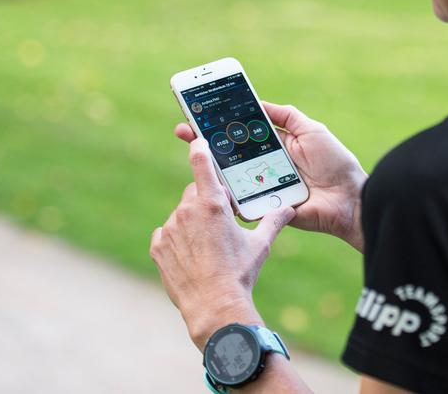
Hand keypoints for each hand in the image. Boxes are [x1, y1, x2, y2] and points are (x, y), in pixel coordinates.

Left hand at [150, 138, 294, 350]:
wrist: (214, 307)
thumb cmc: (240, 273)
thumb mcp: (261, 245)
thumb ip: (274, 220)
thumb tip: (290, 208)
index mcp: (212, 204)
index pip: (201, 164)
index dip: (198, 148)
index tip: (196, 140)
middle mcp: (187, 211)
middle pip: (195, 194)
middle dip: (207, 202)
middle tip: (221, 222)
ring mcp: (169, 229)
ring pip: (181, 216)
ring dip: (192, 223)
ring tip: (208, 248)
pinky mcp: (157, 247)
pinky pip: (167, 234)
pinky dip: (178, 240)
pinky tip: (192, 257)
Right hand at [175, 101, 366, 251]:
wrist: (349, 199)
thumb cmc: (335, 163)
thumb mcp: (311, 130)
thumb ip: (286, 116)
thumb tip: (258, 102)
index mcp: (276, 146)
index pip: (243, 133)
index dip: (223, 125)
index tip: (200, 114)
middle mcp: (266, 166)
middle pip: (230, 154)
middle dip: (206, 143)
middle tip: (184, 131)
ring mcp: (263, 187)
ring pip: (230, 177)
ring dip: (211, 167)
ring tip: (193, 152)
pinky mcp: (264, 207)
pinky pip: (241, 201)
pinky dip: (226, 194)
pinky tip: (210, 182)